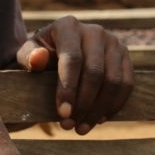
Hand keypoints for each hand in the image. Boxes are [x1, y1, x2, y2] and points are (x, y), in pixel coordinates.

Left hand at [17, 16, 132, 134]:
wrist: (60, 49)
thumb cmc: (41, 54)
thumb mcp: (27, 54)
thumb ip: (28, 57)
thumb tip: (37, 59)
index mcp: (68, 26)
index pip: (72, 59)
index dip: (68, 89)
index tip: (62, 113)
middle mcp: (94, 31)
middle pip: (95, 73)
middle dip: (83, 104)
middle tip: (68, 125)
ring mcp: (114, 42)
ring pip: (113, 81)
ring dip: (98, 109)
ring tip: (81, 128)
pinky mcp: (126, 56)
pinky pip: (127, 85)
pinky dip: (114, 106)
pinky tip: (98, 119)